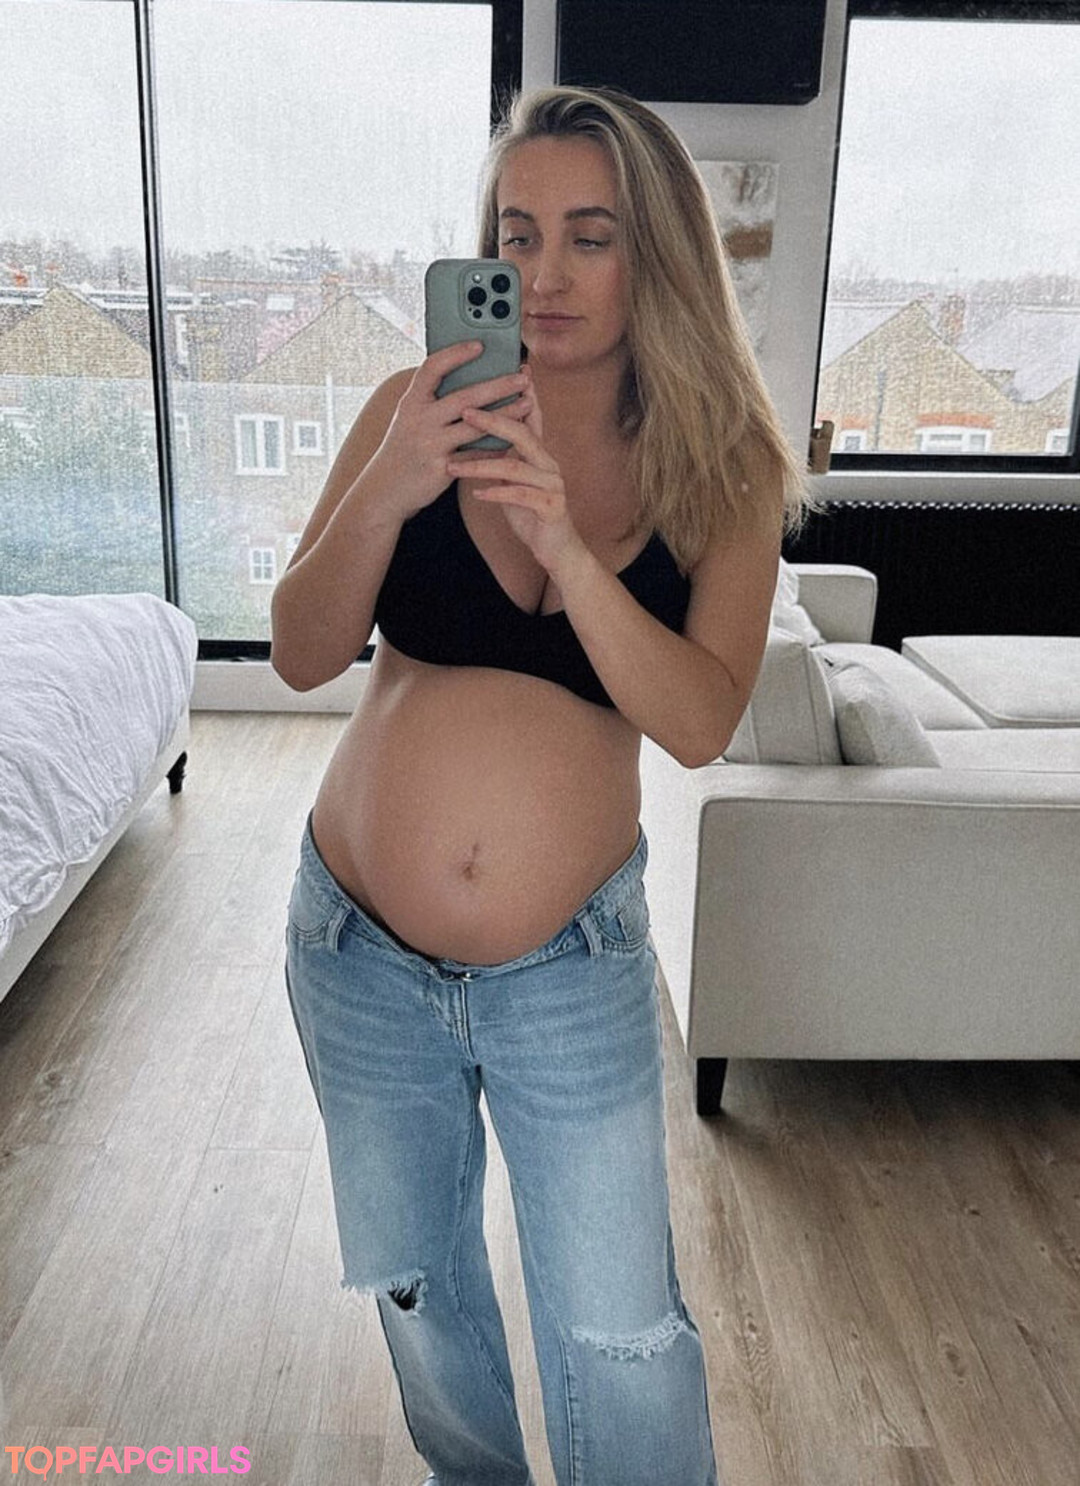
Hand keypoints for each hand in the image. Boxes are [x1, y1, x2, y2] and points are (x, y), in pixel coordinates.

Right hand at [365, 342, 531, 520]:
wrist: (385, 489)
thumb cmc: (404, 448)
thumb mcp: (409, 417)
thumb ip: (432, 399)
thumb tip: (468, 376)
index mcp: (411, 401)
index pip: (432, 368)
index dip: (456, 354)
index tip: (480, 345)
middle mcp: (419, 419)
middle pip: (464, 397)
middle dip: (498, 385)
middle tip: (522, 377)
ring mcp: (430, 444)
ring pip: (475, 426)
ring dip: (505, 414)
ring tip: (527, 404)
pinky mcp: (441, 468)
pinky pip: (476, 455)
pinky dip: (497, 446)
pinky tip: (514, 438)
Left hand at [445, 382, 585, 577]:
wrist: (557, 550)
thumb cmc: (533, 514)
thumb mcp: (515, 482)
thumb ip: (504, 460)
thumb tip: (478, 439)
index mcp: (539, 455)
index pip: (530, 418)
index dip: (521, 394)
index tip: (507, 371)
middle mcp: (549, 464)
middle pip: (521, 434)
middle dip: (492, 421)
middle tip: (465, 411)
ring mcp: (552, 486)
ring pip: (515, 467)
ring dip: (481, 465)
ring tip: (453, 465)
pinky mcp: (551, 508)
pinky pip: (520, 497)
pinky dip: (497, 494)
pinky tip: (477, 495)